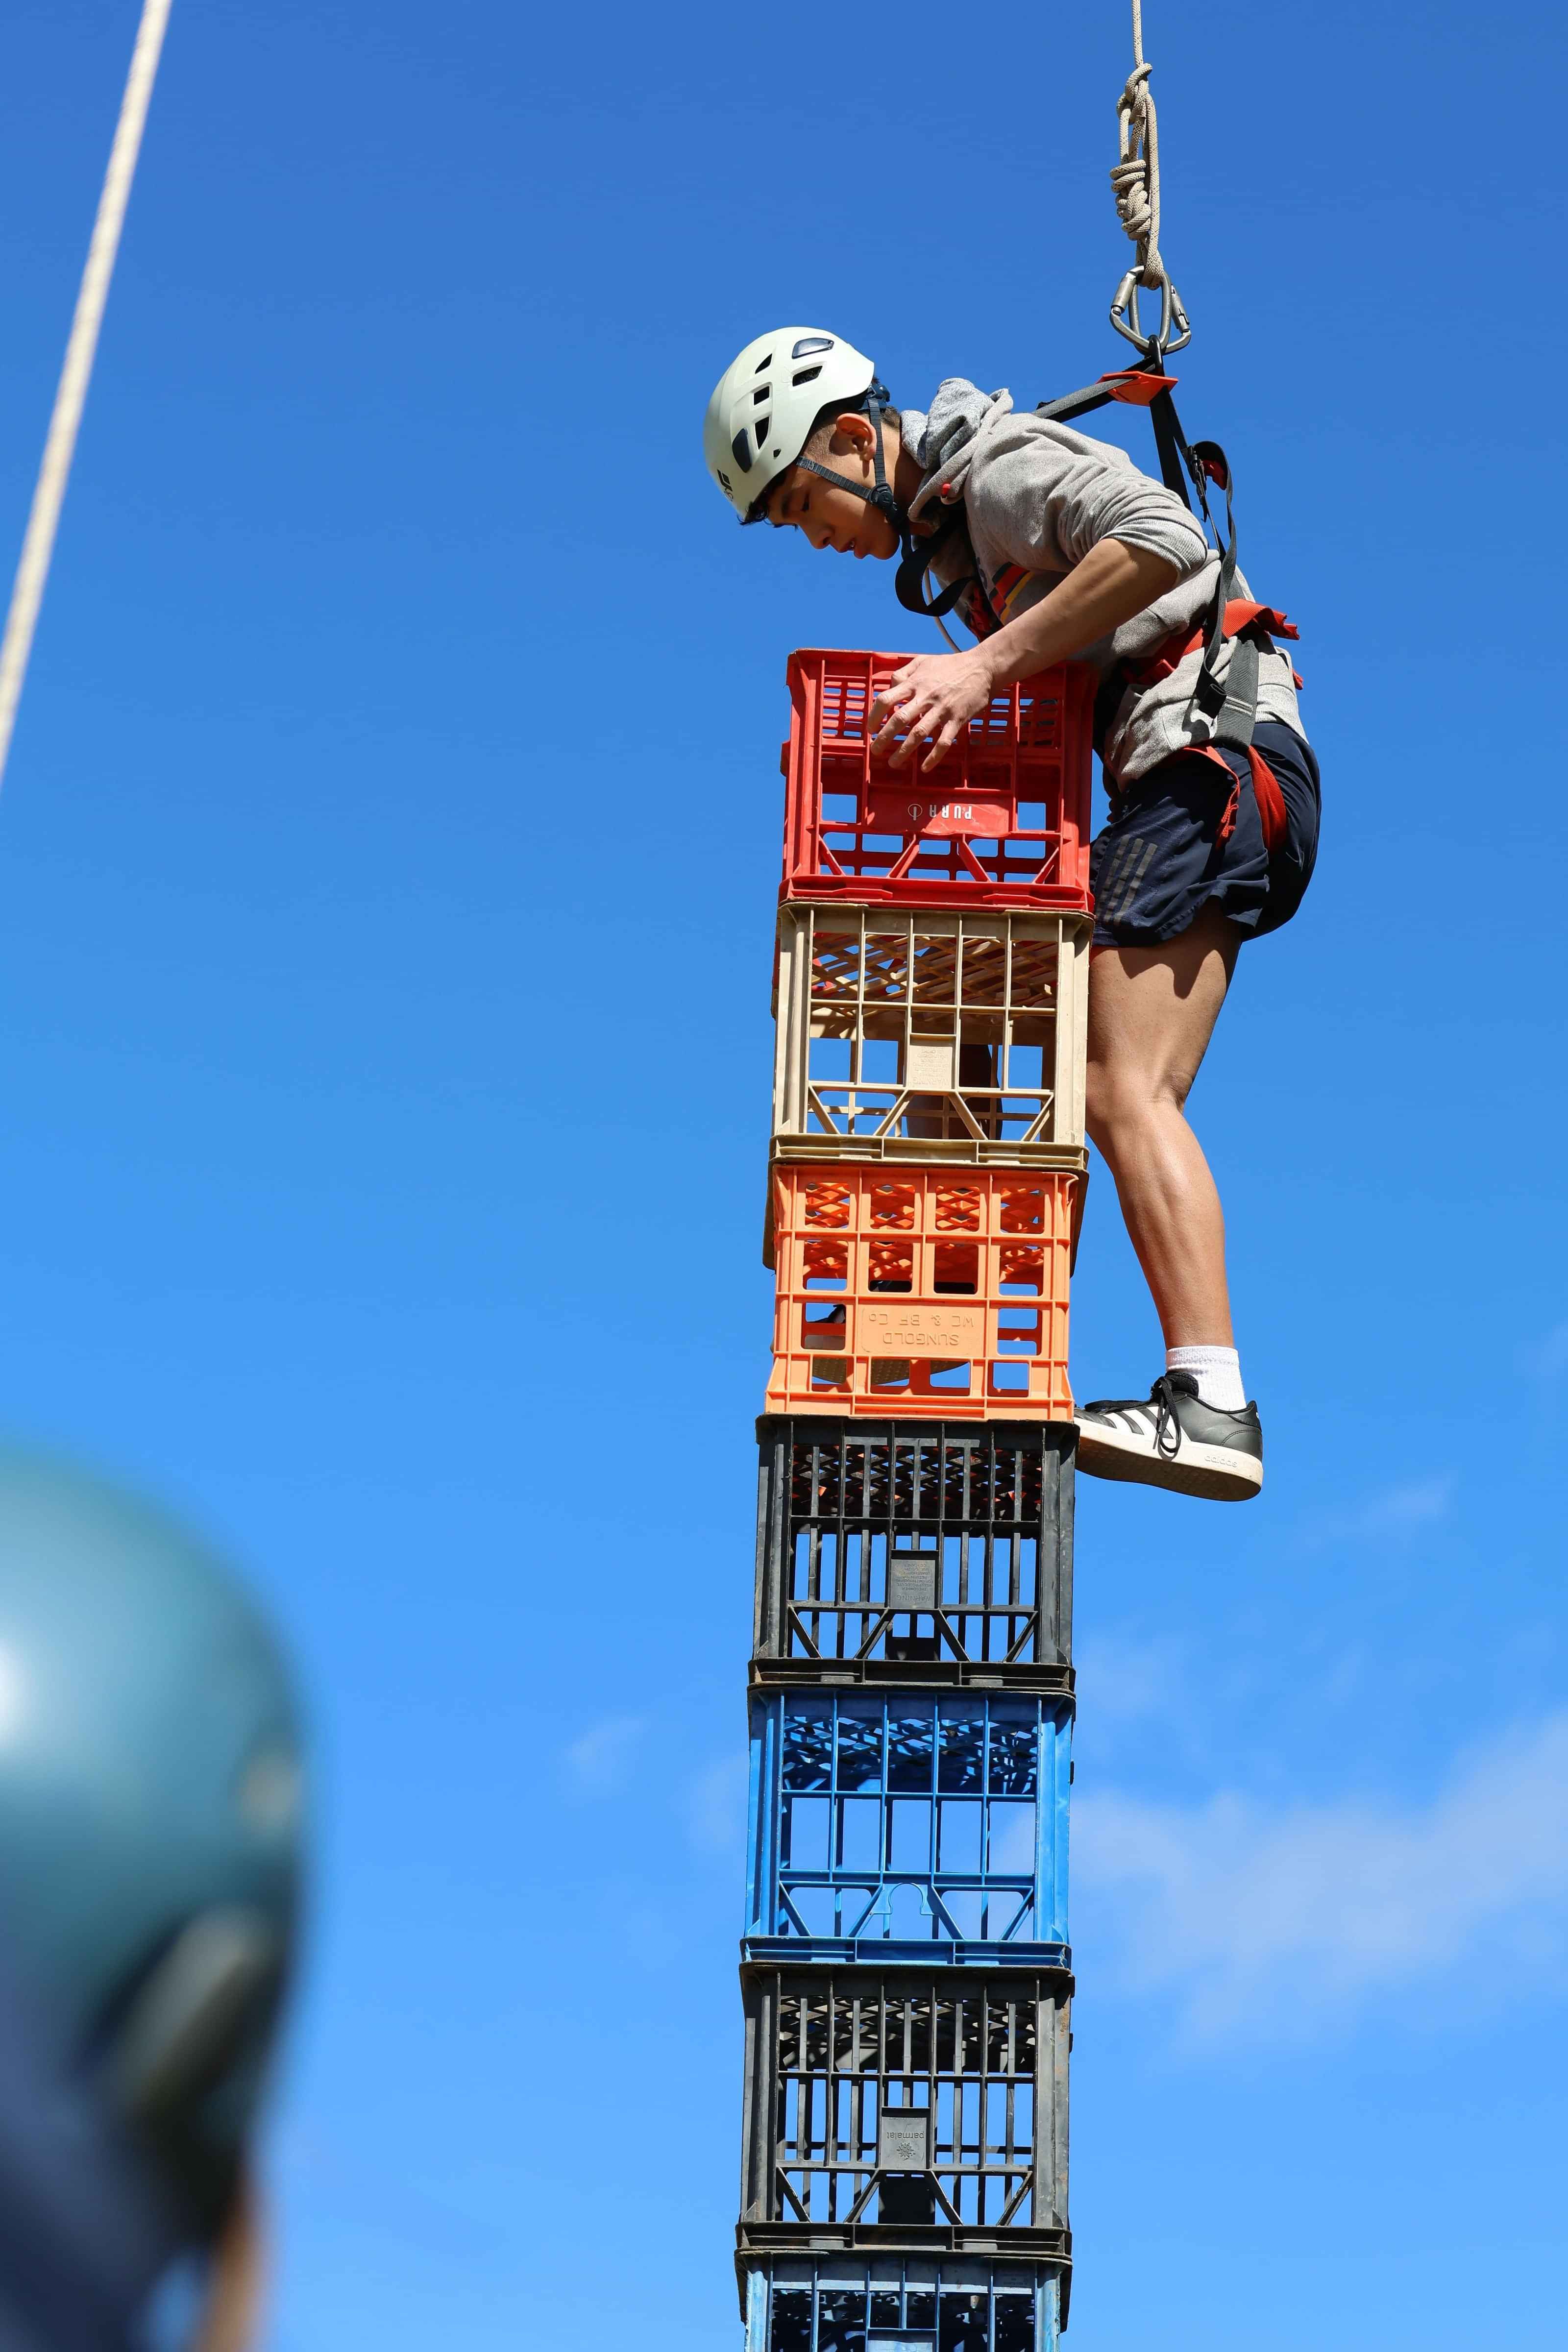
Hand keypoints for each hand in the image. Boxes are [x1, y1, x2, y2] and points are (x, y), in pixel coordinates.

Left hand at [868, 649, 996, 771]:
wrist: (983, 667)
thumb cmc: (951, 665)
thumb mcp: (923, 661)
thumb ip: (904, 672)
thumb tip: (889, 686)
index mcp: (915, 683)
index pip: (886, 699)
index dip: (874, 715)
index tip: (871, 728)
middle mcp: (926, 697)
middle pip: (899, 719)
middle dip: (884, 738)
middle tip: (875, 750)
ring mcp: (942, 709)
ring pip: (919, 733)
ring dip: (904, 751)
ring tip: (893, 763)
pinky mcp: (958, 719)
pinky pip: (944, 742)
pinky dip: (934, 757)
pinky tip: (925, 768)